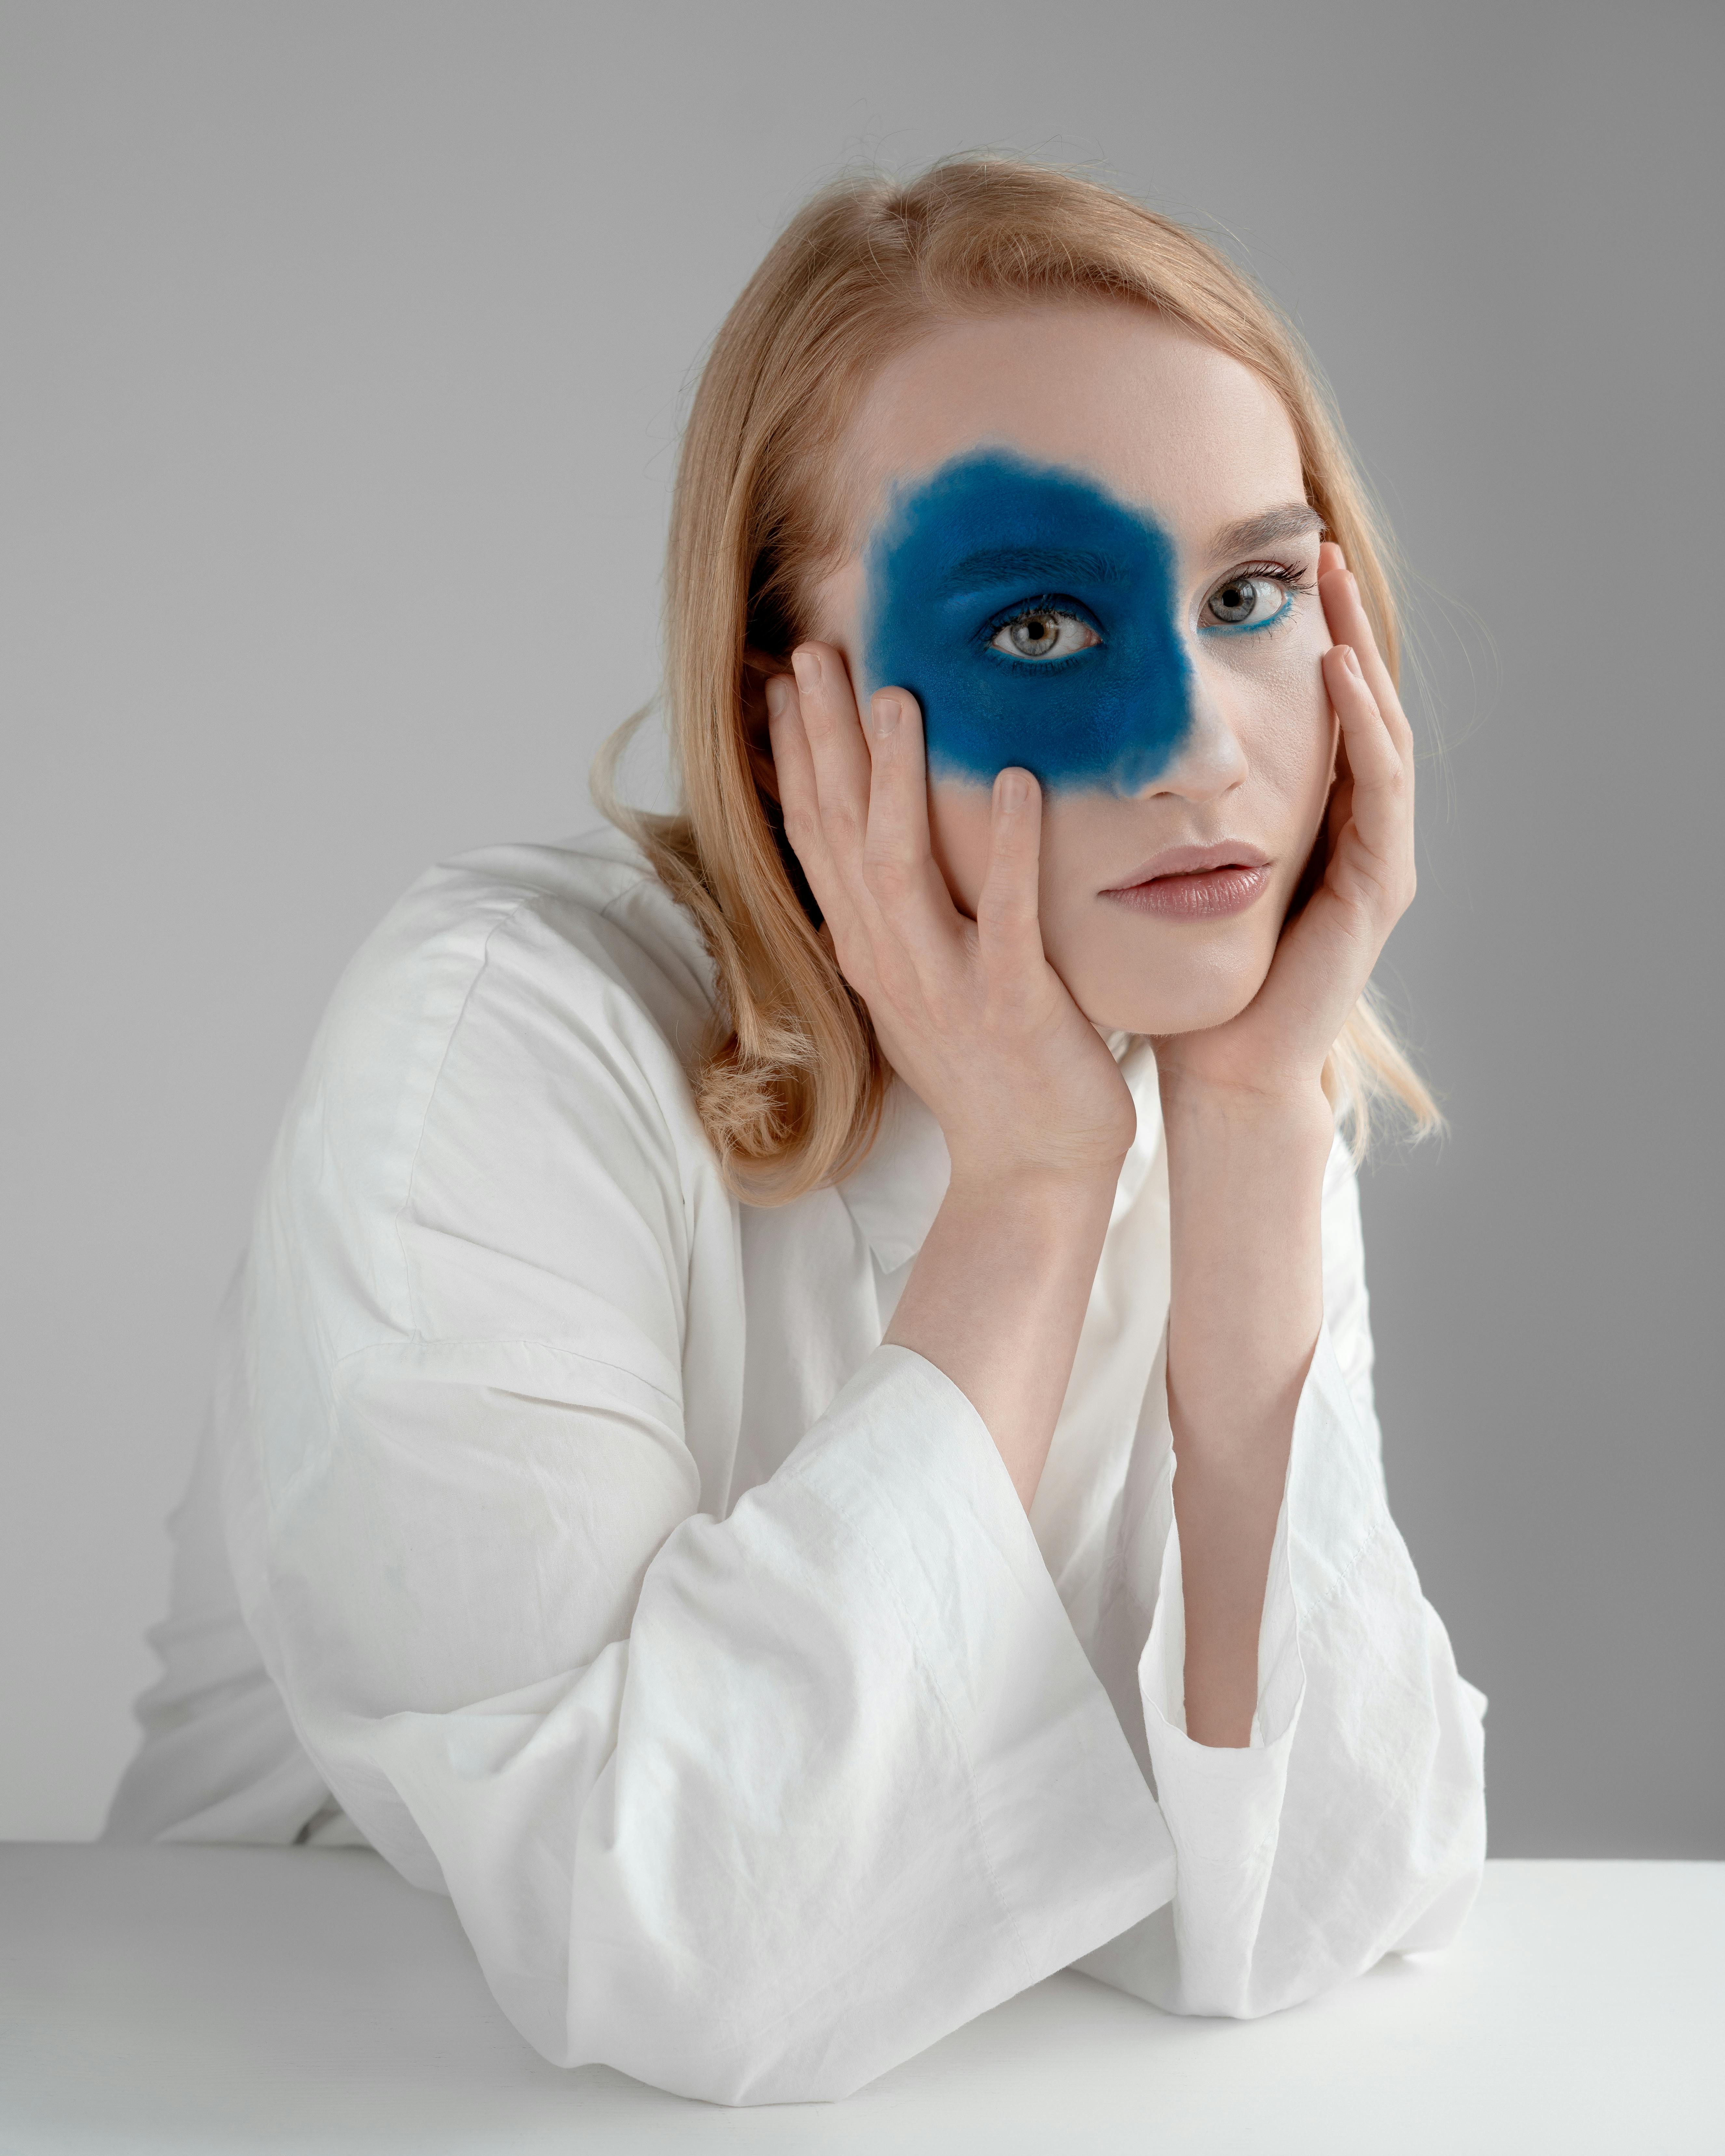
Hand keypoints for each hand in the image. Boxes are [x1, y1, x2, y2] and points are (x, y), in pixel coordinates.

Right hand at [765, 643, 1135, 1189]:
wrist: (1028, 1168)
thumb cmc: (986, 1070)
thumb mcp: (920, 988)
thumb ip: (892, 923)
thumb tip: (860, 868)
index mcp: (869, 951)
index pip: (815, 837)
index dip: (794, 757)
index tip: (780, 680)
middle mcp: (891, 961)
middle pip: (840, 833)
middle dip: (823, 741)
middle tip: (813, 651)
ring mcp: (947, 984)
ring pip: (901, 867)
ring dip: (894, 778)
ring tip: (896, 695)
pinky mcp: (1014, 1006)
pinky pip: (1007, 917)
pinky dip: (1010, 848)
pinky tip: (1016, 781)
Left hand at [1152, 541, 1416, 1112]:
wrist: (1217, 1062)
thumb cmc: (1184, 973)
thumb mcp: (1170, 863)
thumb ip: (1161, 807)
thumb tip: (1092, 730)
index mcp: (1305, 821)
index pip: (1312, 711)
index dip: (1299, 637)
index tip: (1269, 569)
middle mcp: (1351, 831)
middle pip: (1354, 704)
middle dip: (1339, 623)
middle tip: (1315, 546)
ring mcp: (1375, 857)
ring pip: (1377, 733)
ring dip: (1359, 653)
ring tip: (1332, 585)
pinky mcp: (1378, 887)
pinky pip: (1378, 789)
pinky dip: (1362, 727)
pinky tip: (1338, 673)